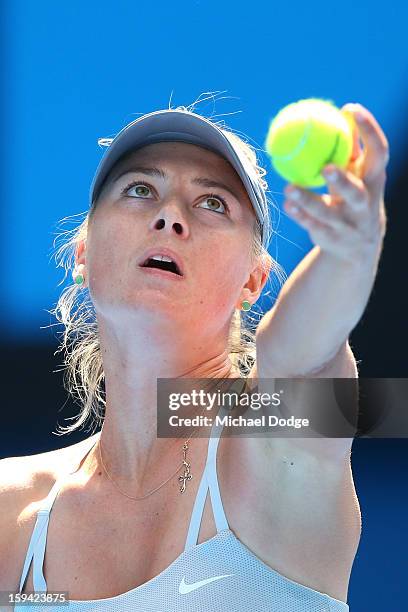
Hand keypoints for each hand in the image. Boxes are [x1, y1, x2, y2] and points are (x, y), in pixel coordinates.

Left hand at [283, 103, 388, 262]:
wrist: (358, 247)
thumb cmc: (355, 197)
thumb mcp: (359, 174)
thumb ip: (352, 148)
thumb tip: (343, 111)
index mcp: (374, 181)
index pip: (379, 152)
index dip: (369, 130)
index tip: (351, 109)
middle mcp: (364, 205)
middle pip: (355, 193)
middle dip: (342, 181)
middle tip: (326, 168)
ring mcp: (347, 224)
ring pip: (327, 213)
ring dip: (308, 200)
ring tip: (289, 188)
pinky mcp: (331, 238)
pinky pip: (312, 226)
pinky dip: (299, 215)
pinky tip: (287, 204)